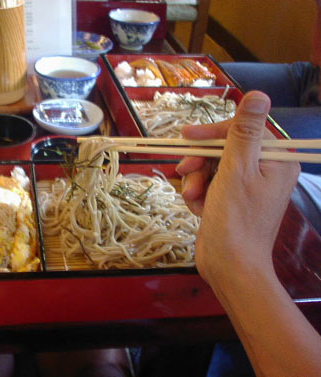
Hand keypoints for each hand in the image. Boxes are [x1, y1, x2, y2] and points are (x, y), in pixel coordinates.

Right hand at [176, 91, 299, 283]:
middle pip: (224, 149)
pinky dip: (199, 195)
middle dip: (202, 162)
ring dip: (196, 180)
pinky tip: (198, 209)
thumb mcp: (237, 169)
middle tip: (185, 171)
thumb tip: (258, 94)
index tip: (189, 136)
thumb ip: (244, 131)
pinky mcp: (230, 201)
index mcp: (276, 160)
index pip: (242, 130)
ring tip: (192, 198)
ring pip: (212, 167)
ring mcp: (246, 188)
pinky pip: (209, 185)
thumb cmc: (236, 219)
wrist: (229, 267)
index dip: (214, 132)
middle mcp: (264, 171)